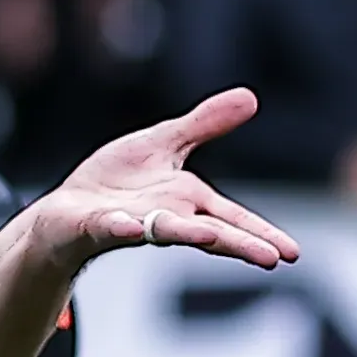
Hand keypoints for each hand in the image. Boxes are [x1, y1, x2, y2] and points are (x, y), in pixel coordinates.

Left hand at [31, 89, 301, 270]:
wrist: (65, 212)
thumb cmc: (117, 184)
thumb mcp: (164, 145)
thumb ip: (204, 125)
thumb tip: (250, 97)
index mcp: (186, 202)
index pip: (231, 219)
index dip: (259, 232)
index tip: (291, 253)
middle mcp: (164, 218)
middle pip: (209, 231)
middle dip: (239, 243)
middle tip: (273, 258)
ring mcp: (130, 224)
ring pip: (163, 231)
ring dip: (187, 233)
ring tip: (212, 237)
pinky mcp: (95, 225)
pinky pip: (110, 226)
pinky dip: (121, 226)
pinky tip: (131, 227)